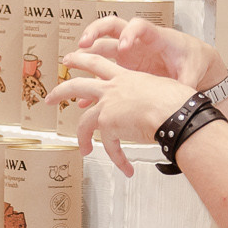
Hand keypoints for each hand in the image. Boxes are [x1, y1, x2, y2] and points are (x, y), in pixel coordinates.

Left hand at [46, 49, 194, 176]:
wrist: (175, 112)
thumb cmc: (177, 100)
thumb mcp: (162, 88)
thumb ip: (152, 95)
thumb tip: (158, 105)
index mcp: (126, 77)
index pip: (100, 64)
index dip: (84, 60)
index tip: (73, 60)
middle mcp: (113, 89)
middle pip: (78, 85)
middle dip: (61, 91)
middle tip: (50, 97)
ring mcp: (108, 106)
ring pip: (83, 119)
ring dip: (80, 137)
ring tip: (82, 148)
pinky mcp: (108, 124)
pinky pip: (109, 146)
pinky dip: (117, 158)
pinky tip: (124, 167)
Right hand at [73, 16, 220, 91]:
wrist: (193, 61)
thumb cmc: (192, 60)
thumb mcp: (191, 72)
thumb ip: (184, 82)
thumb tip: (183, 94)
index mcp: (156, 38)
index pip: (139, 26)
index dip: (130, 34)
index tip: (124, 47)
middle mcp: (138, 41)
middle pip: (111, 26)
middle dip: (95, 31)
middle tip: (84, 43)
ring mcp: (129, 52)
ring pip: (102, 45)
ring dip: (86, 52)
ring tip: (72, 61)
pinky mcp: (124, 65)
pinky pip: (104, 69)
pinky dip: (93, 80)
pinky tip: (84, 93)